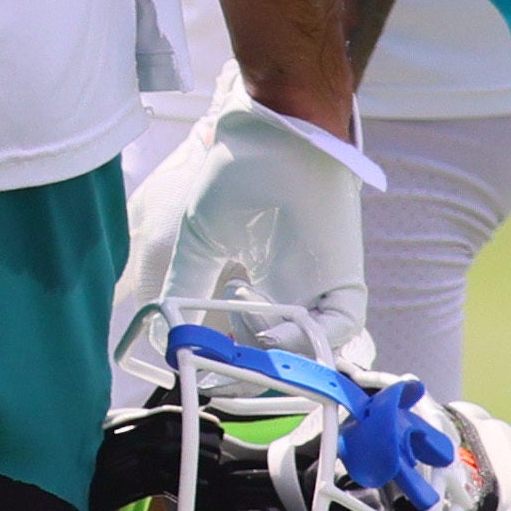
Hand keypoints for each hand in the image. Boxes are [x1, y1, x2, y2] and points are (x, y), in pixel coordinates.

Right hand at [115, 94, 382, 370]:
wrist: (279, 131)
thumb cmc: (239, 174)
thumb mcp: (200, 239)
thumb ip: (186, 287)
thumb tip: (167, 336)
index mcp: (256, 282)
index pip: (242, 338)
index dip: (223, 361)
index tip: (199, 372)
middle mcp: (289, 289)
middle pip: (277, 351)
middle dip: (251, 372)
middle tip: (223, 380)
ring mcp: (318, 285)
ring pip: (311, 345)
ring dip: (280, 360)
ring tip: (248, 364)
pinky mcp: (342, 276)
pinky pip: (339, 323)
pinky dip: (312, 338)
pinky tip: (277, 337)